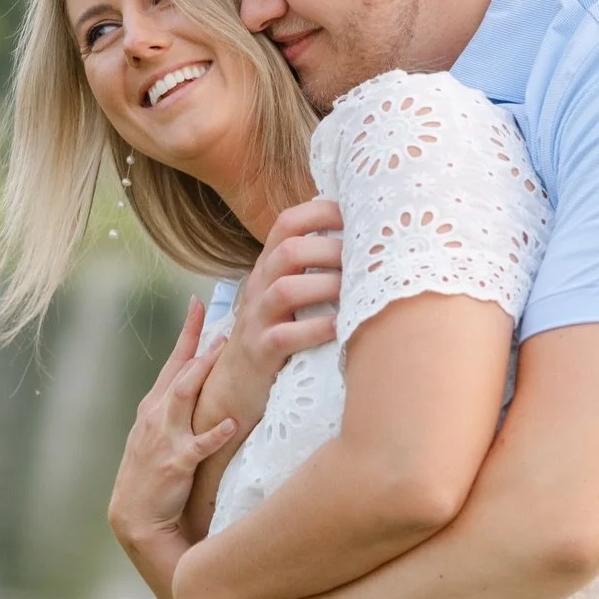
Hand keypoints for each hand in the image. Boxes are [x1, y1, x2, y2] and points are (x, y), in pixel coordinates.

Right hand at [107, 298, 236, 552]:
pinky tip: (232, 422)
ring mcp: (164, 438)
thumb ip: (179, 408)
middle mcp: (157, 416)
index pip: (173, 361)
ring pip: (183, 397)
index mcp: (154, 406)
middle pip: (180, 372)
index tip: (198, 304)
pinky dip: (215, 433)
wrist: (136, 515)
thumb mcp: (160, 433)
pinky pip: (198, 445)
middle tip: (224, 323)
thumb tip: (205, 381)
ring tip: (224, 353)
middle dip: (200, 346)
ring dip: (203, 374)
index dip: (187, 332)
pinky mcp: (176, 463)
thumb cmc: (153, 473)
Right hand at [215, 198, 342, 429]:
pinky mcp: (261, 352)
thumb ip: (311, 269)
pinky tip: (340, 327)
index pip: (287, 223)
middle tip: (364, 261)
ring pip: (286, 290)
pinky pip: (286, 335)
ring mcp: (257, 319)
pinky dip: (317, 329)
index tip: (357, 217)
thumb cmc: (274, 334)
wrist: (233, 385)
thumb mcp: (285, 296)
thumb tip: (362, 243)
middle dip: (330, 250)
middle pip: (289, 251)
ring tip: (355, 292)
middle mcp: (259, 287)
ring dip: (326, 287)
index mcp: (267, 267)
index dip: (321, 213)